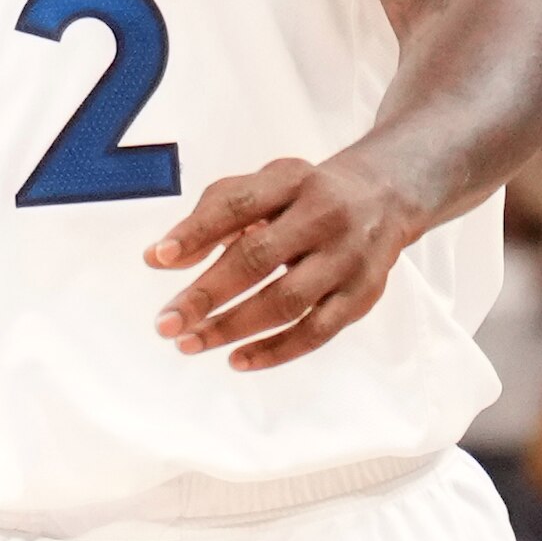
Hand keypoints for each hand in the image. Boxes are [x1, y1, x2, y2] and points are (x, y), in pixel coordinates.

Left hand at [148, 156, 427, 370]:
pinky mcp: (362, 295)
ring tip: (189, 343)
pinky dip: (274, 351)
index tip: (159, 258)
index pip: (237, 204)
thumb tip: (157, 258)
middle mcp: (323, 215)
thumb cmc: (303, 198)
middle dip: (206, 295)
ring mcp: (347, 258)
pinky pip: (316, 332)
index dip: (196, 231)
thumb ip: (211, 217)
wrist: (383, 199)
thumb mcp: (263, 186)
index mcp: (291, 180)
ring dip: (232, 328)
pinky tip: (237, 360)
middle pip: (258, 258)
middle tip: (165, 323)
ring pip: (286, 301)